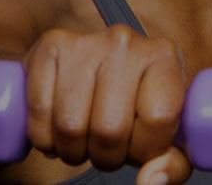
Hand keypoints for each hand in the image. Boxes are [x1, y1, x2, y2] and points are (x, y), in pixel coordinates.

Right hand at [23, 24, 191, 182]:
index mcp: (163, 56)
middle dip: (105, 154)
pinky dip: (44, 136)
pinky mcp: (50, 46)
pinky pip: (39, 112)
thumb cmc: (137, 102)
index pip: (158, 120)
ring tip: (83, 135)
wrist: (101, 65)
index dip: (145, 148)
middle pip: (109, 128)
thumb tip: (152, 181)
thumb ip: (172, 164)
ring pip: (70, 125)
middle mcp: (124, 42)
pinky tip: (57, 126)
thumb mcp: (167, 133)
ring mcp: (84, 41)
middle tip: (105, 144)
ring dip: (72, 149)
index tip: (138, 143)